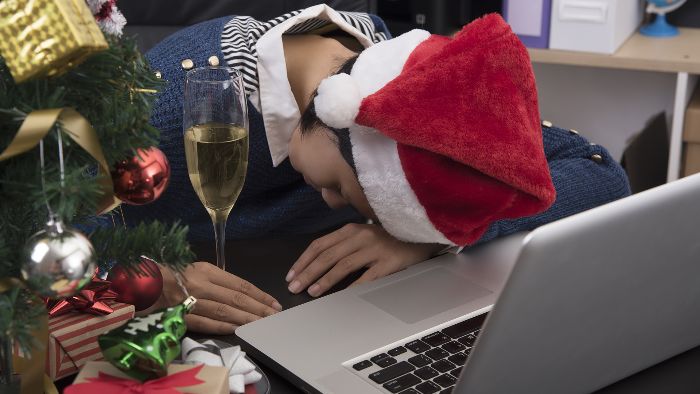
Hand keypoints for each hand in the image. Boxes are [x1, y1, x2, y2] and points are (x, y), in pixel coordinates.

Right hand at [155, 262, 282, 334]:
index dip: (259, 294)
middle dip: (259, 309)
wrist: (138, 284)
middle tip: (274, 316)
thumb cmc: (170, 275)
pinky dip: (223, 327)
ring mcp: (190, 301)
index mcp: (205, 270)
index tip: (274, 302)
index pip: (240, 284)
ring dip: (246, 320)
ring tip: (262, 325)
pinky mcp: (180, 317)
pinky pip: (206, 323)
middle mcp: (200, 284)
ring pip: (225, 312)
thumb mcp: (195, 269)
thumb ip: (217, 279)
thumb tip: (242, 292)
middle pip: (237, 299)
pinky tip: (238, 330)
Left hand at [286, 223, 443, 296]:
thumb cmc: (390, 238)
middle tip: (294, 287)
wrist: (422, 236)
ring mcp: (376, 248)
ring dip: (325, 279)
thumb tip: (318, 265)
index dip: (304, 260)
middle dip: (307, 272)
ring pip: (343, 265)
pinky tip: (341, 296)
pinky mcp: (390, 261)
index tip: (292, 274)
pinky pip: (367, 276)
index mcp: (351, 229)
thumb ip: (345, 246)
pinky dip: (352, 287)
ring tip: (312, 291)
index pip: (320, 244)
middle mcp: (361, 236)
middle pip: (327, 255)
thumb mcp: (365, 236)